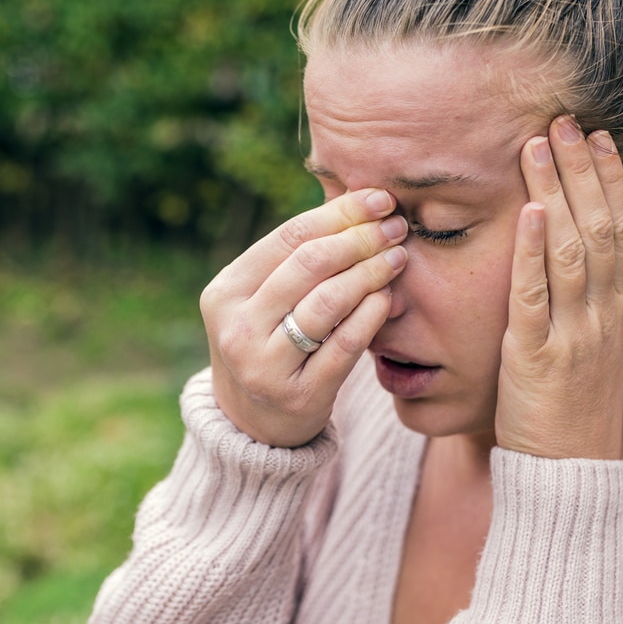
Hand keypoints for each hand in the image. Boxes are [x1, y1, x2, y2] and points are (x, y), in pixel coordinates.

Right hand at [201, 188, 408, 446]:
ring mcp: (265, 366)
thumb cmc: (268, 344)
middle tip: (396, 227)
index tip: (379, 199)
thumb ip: (296, 259)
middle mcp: (237, 328)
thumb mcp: (262, 301)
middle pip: (310, 264)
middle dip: (360, 238)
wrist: (252, 425)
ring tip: (397, 258)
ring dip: (370, 272)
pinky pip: (344, 345)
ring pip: (327, 302)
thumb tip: (360, 202)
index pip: (289, 237)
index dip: (339, 214)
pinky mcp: (299, 396)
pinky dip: (371, 315)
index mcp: (225, 292)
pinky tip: (388, 298)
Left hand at [496, 116, 622, 459]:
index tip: (598, 138)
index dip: (611, 182)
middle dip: (582, 172)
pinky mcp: (535, 356)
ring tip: (538, 146)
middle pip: (599, 229)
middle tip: (563, 121)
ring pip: (570, 252)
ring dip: (555, 194)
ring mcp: (572, 335)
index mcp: (620, 309)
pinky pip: (535, 297)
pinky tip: (527, 213)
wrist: (570, 472)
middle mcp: (603, 315)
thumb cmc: (585, 406)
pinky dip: (532, 253)